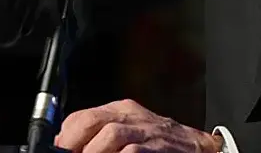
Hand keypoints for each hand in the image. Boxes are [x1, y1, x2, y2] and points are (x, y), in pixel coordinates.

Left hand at [54, 99, 219, 152]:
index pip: (84, 116)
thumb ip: (103, 139)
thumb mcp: (132, 136)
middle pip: (93, 121)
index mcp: (123, 111)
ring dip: (94, 152)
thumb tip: (67, 148)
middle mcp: (134, 117)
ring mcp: (149, 132)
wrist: (202, 149)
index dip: (66, 135)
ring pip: (112, 135)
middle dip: (73, 143)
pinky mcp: (161, 148)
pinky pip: (134, 151)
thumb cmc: (165, 148)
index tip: (58, 149)